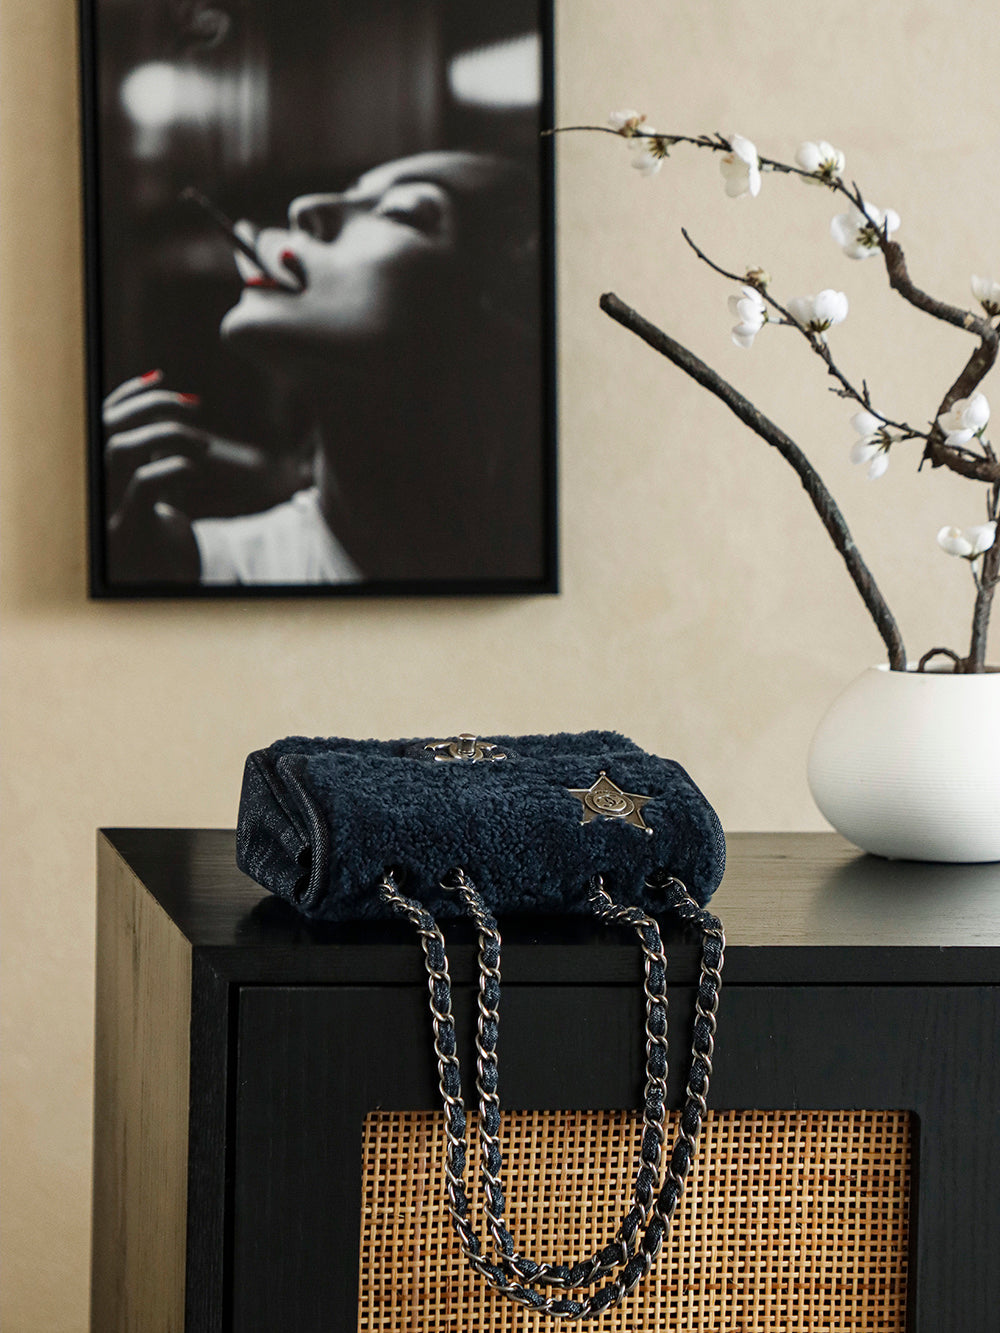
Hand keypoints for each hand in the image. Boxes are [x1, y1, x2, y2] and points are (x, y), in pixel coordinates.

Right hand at [103, 370, 311, 583]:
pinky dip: (173, 468)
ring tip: (204, 443)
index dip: (128, 392)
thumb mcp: (153, 475)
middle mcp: (91, 489)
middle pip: (106, 428)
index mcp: (93, 472)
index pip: (99, 417)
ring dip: (166, 434)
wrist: (161, 581)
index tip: (163, 377)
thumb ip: (151, 440)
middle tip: (195, 407)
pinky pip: (144, 487)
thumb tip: (164, 385)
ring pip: (119, 451)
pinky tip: (195, 468)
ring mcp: (104, 512)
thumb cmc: (157, 523)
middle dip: (152, 406)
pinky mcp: (129, 534)